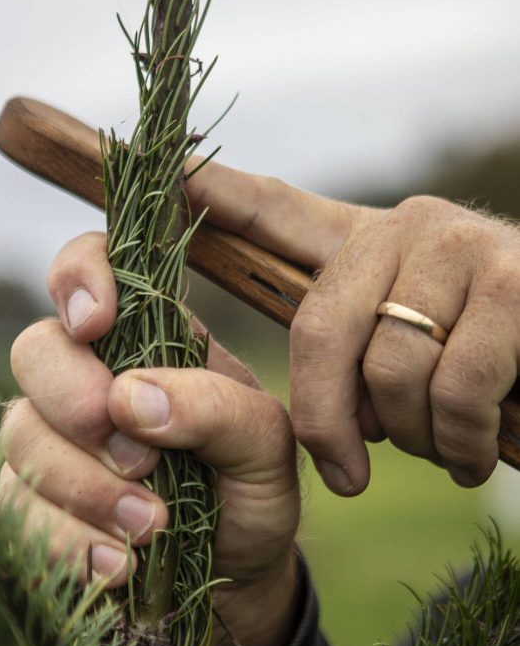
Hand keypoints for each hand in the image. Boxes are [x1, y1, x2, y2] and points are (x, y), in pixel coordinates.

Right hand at [0, 234, 300, 645]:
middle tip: (139, 459)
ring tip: (151, 528)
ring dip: (86, 487)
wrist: (232, 580)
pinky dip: (69, 541)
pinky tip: (119, 565)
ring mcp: (50, 440)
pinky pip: (18, 509)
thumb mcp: (266, 448)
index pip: (89, 267)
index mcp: (148, 337)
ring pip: (20, 434)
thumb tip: (129, 398)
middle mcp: (88, 376)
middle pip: (35, 350)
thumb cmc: (249, 492)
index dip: (78, 277)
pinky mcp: (30, 503)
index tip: (94, 323)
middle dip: (77, 402)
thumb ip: (216, 410)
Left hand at [186, 163, 519, 494]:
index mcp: (366, 241)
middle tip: (349, 471)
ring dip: (414, 438)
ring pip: (390, 369)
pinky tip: (476, 452)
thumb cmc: (490, 369)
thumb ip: (350, 355)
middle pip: (319, 329)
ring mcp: (463, 244)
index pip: (275, 210)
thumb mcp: (409, 353)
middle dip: (328, 422)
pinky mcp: (517, 281)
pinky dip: (462, 442)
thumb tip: (314, 424)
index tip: (162, 174)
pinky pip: (455, 387)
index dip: (216, 191)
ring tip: (442, 445)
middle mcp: (408, 224)